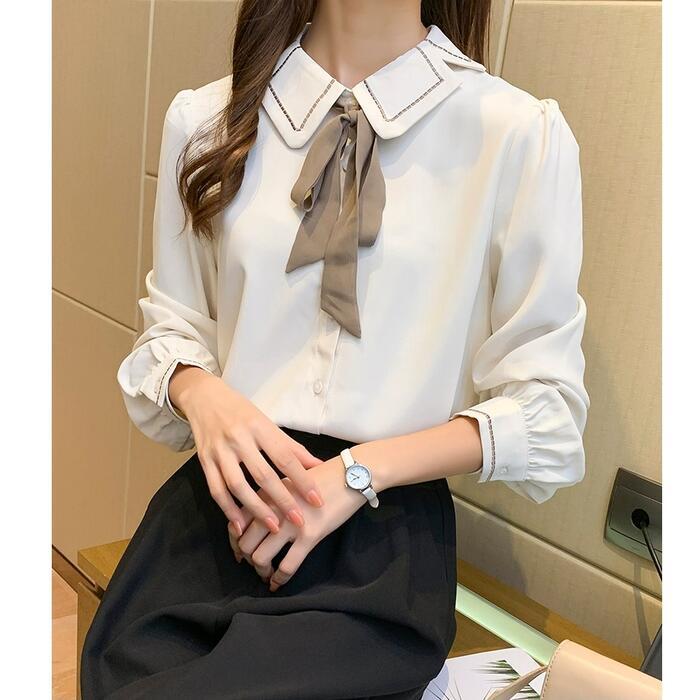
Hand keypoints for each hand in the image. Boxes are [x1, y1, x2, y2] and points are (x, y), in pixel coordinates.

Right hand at [169, 365, 325, 535]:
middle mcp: (239, 438)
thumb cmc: (242, 412)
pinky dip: (228, 509)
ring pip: (237, 485)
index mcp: (259, 426)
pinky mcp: (204, 460)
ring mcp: (219, 451)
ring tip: (273, 527)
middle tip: (298, 520)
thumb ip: (292, 447)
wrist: (204, 397)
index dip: (302, 480)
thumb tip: (319, 466)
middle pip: (262, 474)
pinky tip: (240, 524)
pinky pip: (216, 489)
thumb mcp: (268, 423)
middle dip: (282, 500)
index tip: (317, 500)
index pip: (285, 457)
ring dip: (256, 509)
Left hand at [228, 456, 366, 591]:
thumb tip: (255, 517)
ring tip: (267, 574)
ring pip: (260, 558)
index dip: (235, 542)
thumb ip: (270, 495)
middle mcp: (273, 508)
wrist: (350, 475)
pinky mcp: (309, 536)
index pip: (237, 523)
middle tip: (255, 565)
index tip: (239, 552)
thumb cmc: (321, 477)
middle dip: (247, 559)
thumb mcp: (288, 479)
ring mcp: (291, 523)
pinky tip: (278, 583)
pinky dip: (279, 579)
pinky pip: (287, 566)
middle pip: (245, 544)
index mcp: (266, 493)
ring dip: (261, 571)